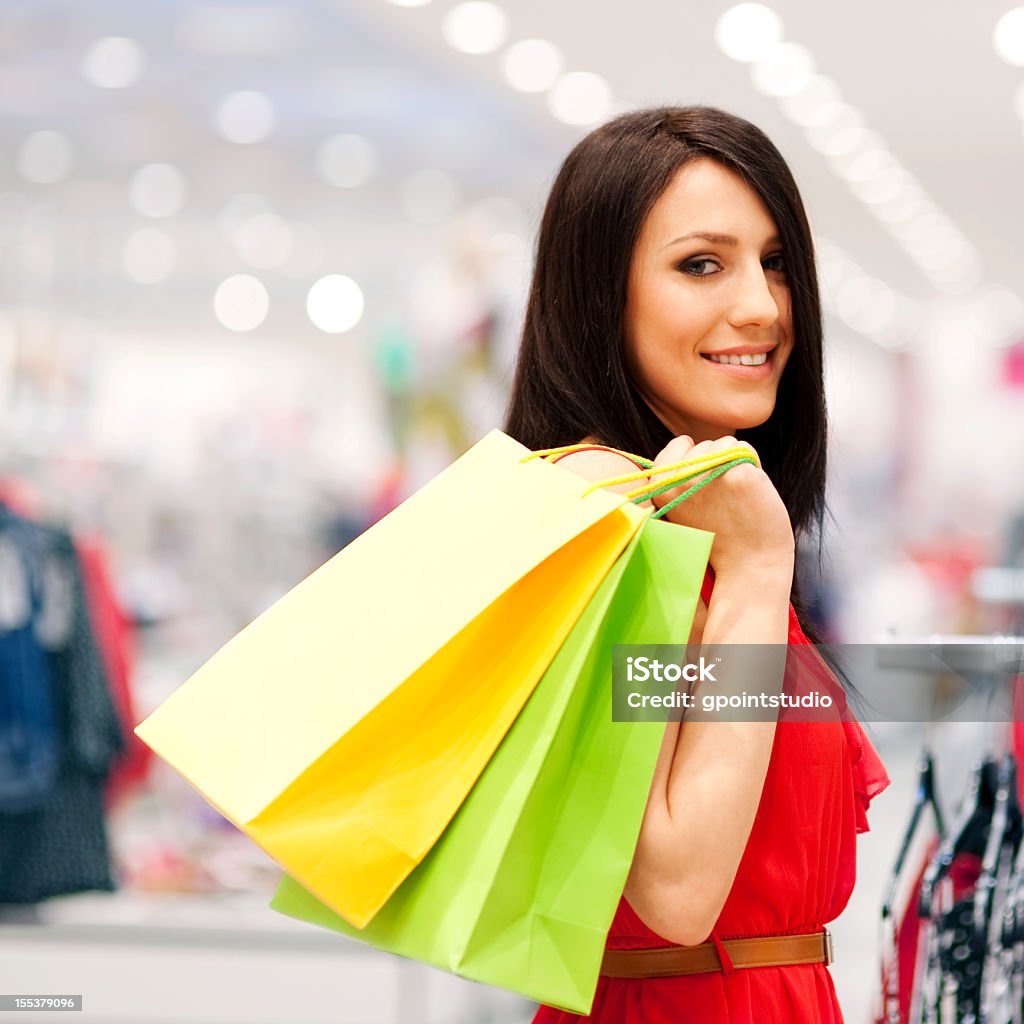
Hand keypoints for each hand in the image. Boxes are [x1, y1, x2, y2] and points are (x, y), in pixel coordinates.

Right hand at [648, 435, 794, 580]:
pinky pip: (746, 450)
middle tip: (720, 499)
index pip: (679, 444)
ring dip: (734, 462)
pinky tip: (749, 493)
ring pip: (725, 442)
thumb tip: (683, 442)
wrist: (748, 564)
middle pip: (704, 444)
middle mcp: (681, 478)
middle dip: (715, 462)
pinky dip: (752, 466)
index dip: (694, 460)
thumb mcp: (681, 507)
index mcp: (661, 486)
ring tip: (734, 496)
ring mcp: (709, 474)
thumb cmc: (718, 535)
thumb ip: (677, 477)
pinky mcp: (739, 474)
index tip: (700, 486)